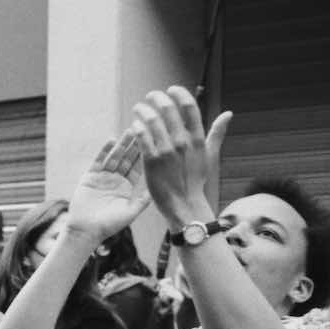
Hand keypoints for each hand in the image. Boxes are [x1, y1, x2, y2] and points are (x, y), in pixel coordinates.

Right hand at [65, 130, 150, 243]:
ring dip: (122, 144)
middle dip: (135, 145)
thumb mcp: (131, 212)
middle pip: (127, 158)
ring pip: (114, 157)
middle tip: (144, 129)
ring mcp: (102, 177)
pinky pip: (98, 161)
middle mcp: (115, 180)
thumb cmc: (109, 225)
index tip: (154, 141)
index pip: (137, 167)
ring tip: (130, 131)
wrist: (86, 231)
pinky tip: (111, 140)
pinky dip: (104, 151)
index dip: (145, 155)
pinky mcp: (89, 177)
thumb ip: (143, 199)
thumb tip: (159, 187)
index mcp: (126, 187)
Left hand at [130, 86, 228, 227]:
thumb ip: (217, 133)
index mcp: (197, 138)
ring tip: (138, 108)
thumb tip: (229, 114)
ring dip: (143, 110)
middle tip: (150, 96)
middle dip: (157, 98)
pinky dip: (137, 127)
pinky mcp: (151, 161)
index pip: (189, 107)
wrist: (184, 204)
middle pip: (168, 110)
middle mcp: (183, 142)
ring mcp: (166, 151)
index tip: (170, 89)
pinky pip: (142, 137)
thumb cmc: (196, 180)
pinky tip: (134, 124)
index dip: (179, 94)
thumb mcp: (210, 155)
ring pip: (152, 121)